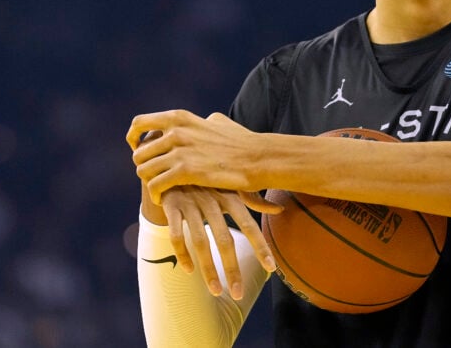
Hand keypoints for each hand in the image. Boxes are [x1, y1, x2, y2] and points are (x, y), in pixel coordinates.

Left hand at [128, 110, 255, 202]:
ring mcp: (180, 150)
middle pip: (139, 153)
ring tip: (160, 190)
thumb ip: (200, 123)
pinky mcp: (185, 171)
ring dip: (149, 183)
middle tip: (155, 178)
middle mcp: (175, 131)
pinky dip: (156, 194)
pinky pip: (155, 185)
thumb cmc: (241, 142)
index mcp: (179, 118)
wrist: (257, 158)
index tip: (139, 150)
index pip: (139, 124)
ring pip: (143, 170)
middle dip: (144, 167)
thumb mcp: (217, 122)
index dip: (133, 139)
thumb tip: (200, 122)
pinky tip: (163, 199)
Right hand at [161, 185, 280, 298]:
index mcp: (230, 196)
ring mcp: (191, 203)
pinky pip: (175, 234)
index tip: (271, 268)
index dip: (260, 246)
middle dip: (232, 268)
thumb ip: (253, 200)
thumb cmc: (209, 176)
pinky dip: (182, 253)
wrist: (176, 157)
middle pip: (224, 239)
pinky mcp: (171, 205)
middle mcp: (212, 200)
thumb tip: (279, 209)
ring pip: (199, 241)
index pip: (250, 225)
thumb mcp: (231, 184)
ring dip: (208, 269)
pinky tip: (189, 271)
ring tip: (216, 291)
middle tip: (238, 293)